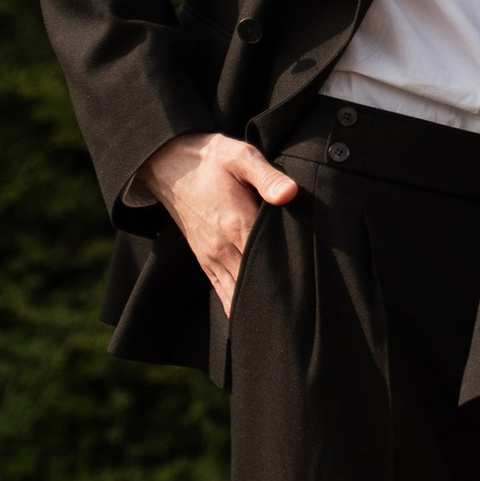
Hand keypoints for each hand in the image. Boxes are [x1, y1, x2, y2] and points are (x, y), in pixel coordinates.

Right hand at [138, 130, 297, 316]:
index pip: (269, 261)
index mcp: (236, 223)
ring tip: (282, 324)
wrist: (168, 163)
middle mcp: (223, 247)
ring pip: (236, 294)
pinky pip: (221, 291)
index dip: (290, 277)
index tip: (311, 292)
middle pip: (254, 284)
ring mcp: (211, 256)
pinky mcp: (204, 259)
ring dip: (256, 307)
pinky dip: (236, 306)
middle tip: (302, 317)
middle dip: (277, 299)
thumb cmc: (211, 159)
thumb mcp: (240, 156)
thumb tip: (290, 193)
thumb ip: (266, 176)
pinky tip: (252, 317)